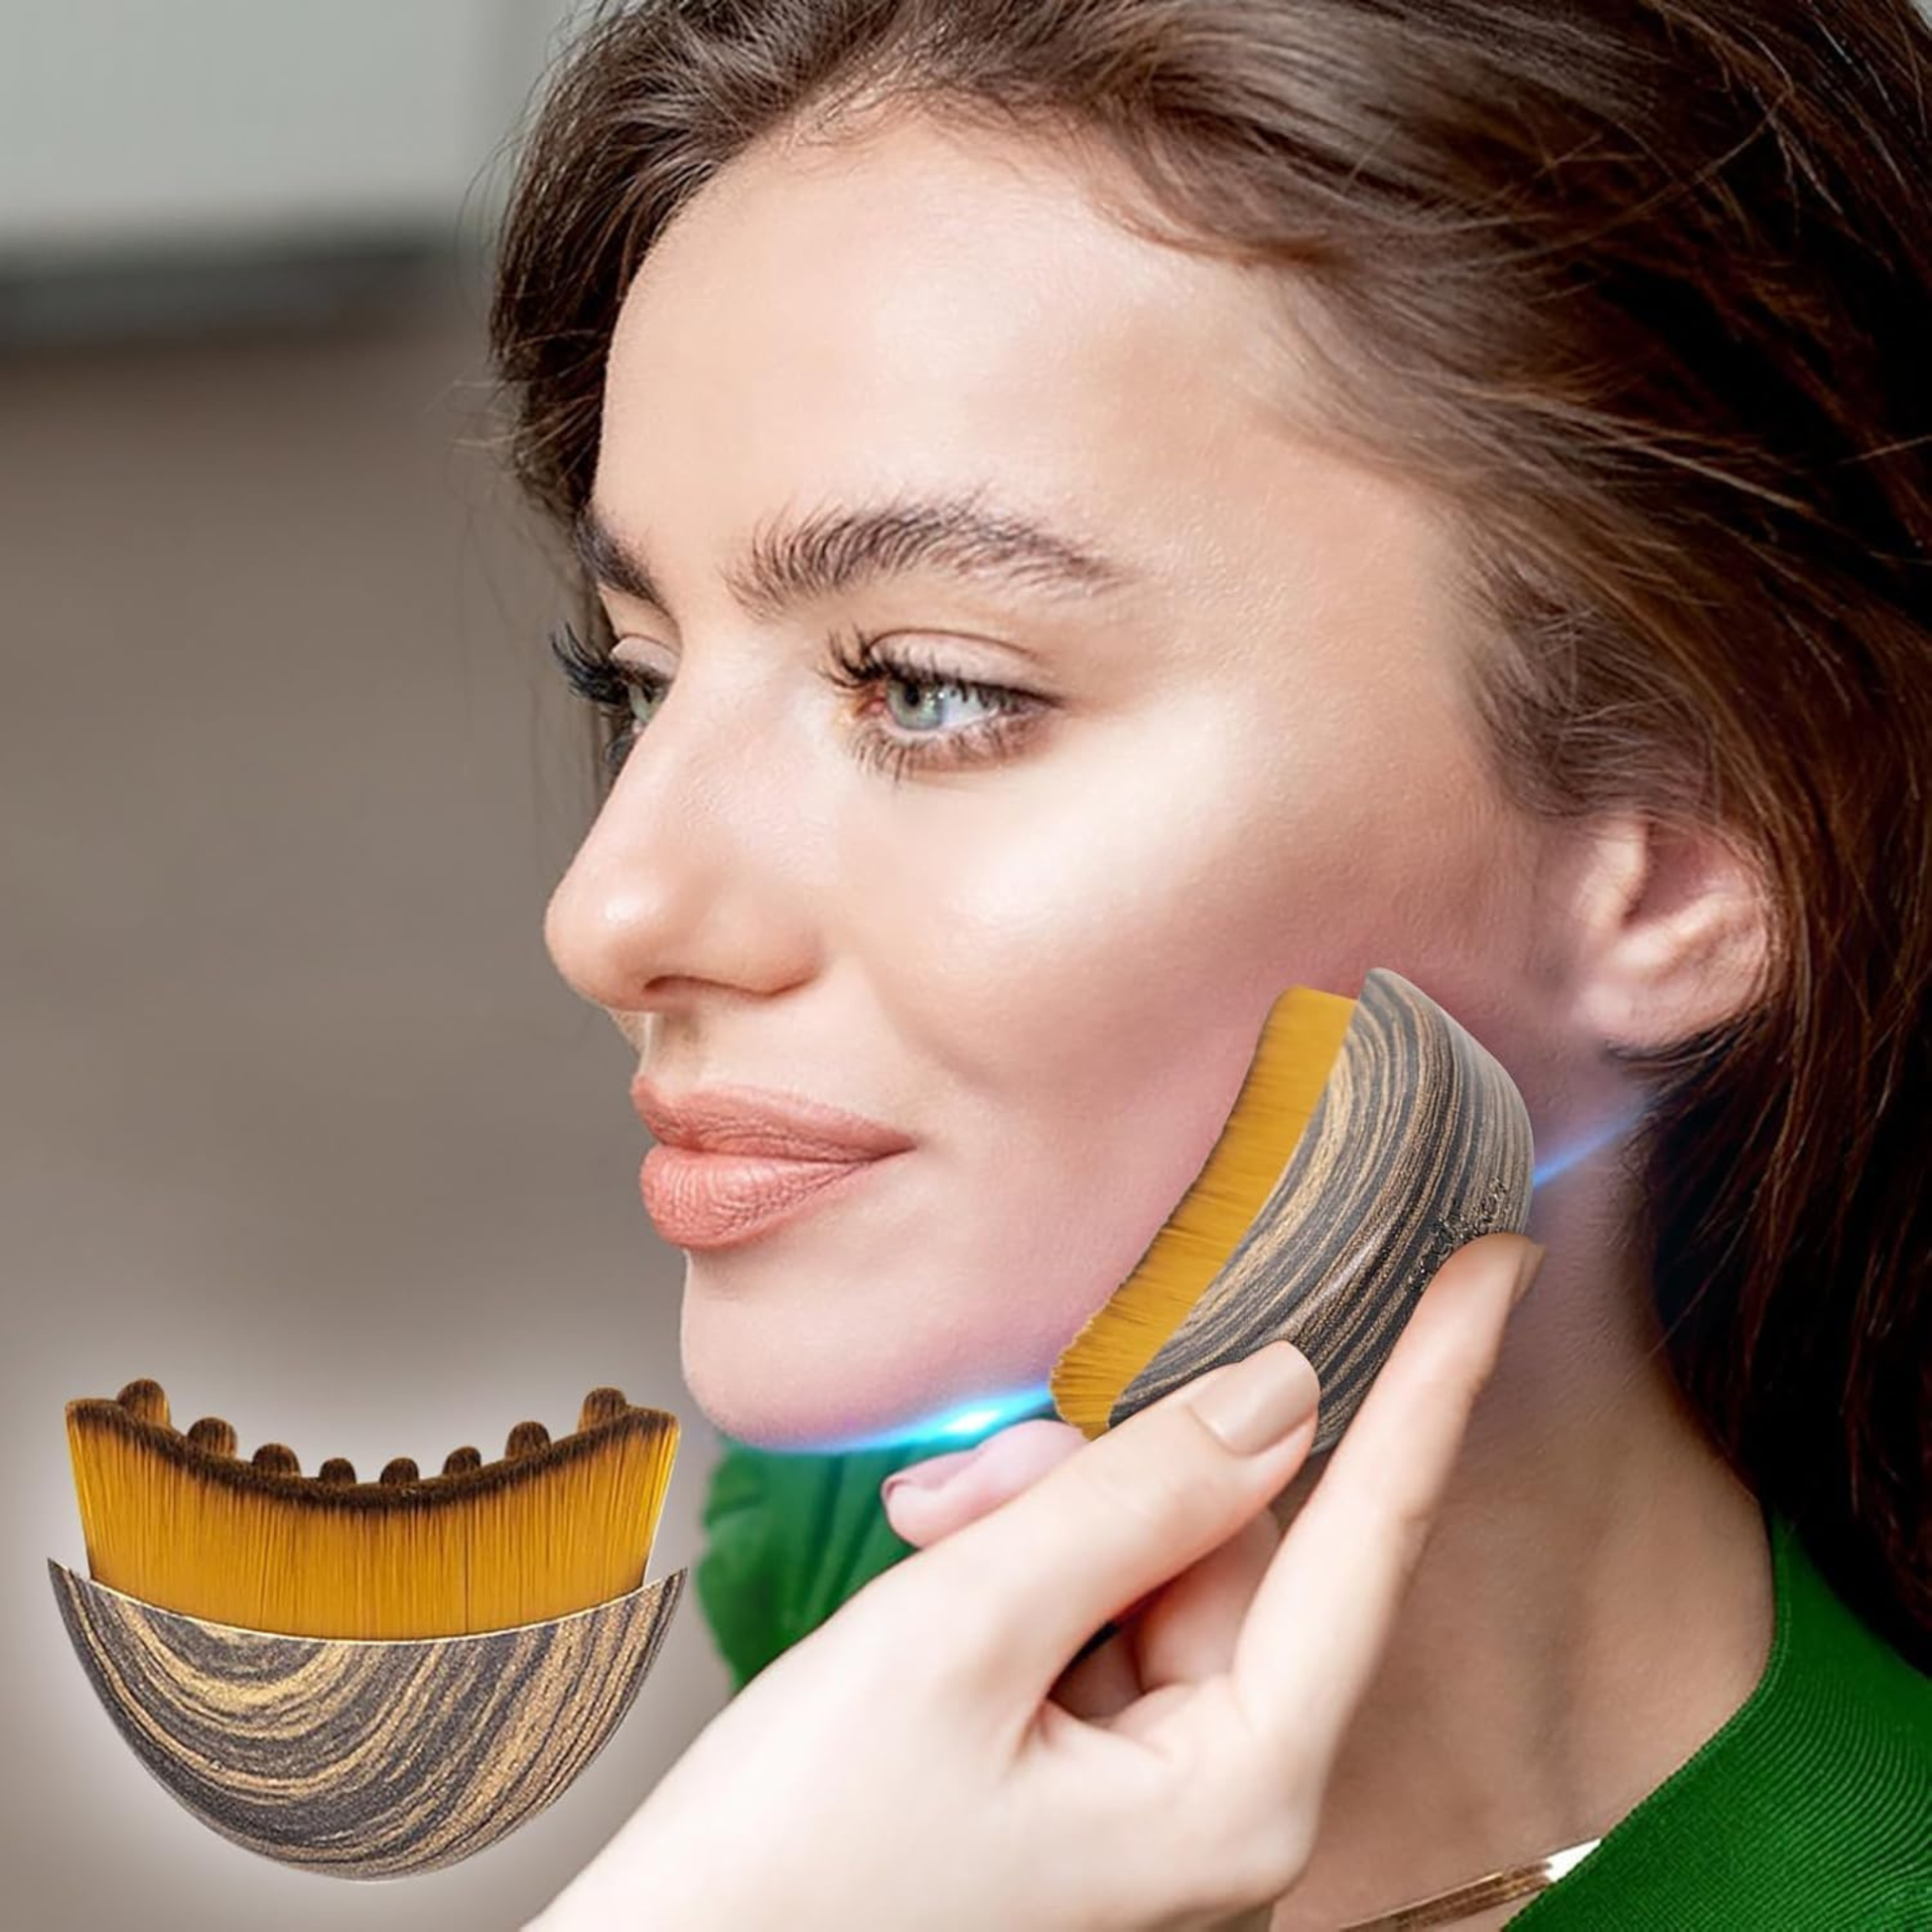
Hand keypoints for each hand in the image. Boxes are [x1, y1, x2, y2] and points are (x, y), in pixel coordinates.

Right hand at [530, 1231, 1543, 1931]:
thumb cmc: (793, 1863)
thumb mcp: (959, 1639)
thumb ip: (1129, 1504)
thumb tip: (1281, 1395)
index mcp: (1234, 1796)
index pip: (1362, 1544)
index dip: (1433, 1390)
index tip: (1494, 1270)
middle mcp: (1220, 1798)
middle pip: (1219, 1541)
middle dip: (1090, 1478)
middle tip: (950, 1501)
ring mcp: (1152, 1788)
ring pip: (1145, 1560)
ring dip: (1030, 1521)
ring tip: (917, 1549)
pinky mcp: (1084, 1766)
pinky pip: (1091, 1607)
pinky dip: (1013, 1564)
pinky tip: (931, 1576)